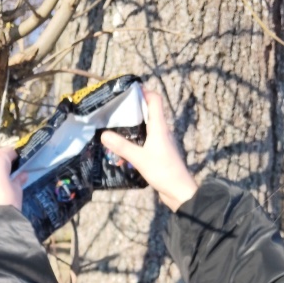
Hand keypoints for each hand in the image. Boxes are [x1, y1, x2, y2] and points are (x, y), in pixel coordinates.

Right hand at [101, 90, 197, 211]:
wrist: (179, 191)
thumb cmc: (163, 171)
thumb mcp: (139, 158)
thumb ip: (122, 146)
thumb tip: (104, 135)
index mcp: (159, 127)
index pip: (155, 100)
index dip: (143, 91)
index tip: (127, 91)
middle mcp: (161, 131)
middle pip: (148, 112)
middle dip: (131, 110)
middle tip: (114, 111)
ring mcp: (161, 142)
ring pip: (145, 129)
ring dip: (131, 129)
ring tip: (114, 131)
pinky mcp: (159, 153)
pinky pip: (144, 143)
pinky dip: (133, 144)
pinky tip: (122, 155)